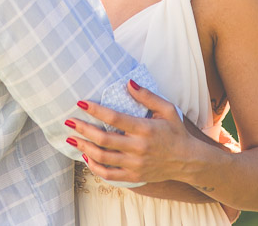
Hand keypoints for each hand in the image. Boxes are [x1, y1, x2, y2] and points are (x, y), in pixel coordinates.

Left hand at [66, 80, 220, 184]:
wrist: (188, 161)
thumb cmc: (176, 131)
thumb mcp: (167, 109)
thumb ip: (147, 96)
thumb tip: (128, 82)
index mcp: (145, 129)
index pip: (115, 118)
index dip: (96, 110)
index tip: (81, 103)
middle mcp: (138, 148)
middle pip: (103, 139)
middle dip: (83, 129)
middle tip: (69, 121)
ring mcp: (135, 164)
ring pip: (103, 157)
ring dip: (84, 147)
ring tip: (71, 139)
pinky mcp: (134, 176)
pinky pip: (109, 174)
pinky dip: (94, 167)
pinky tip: (86, 157)